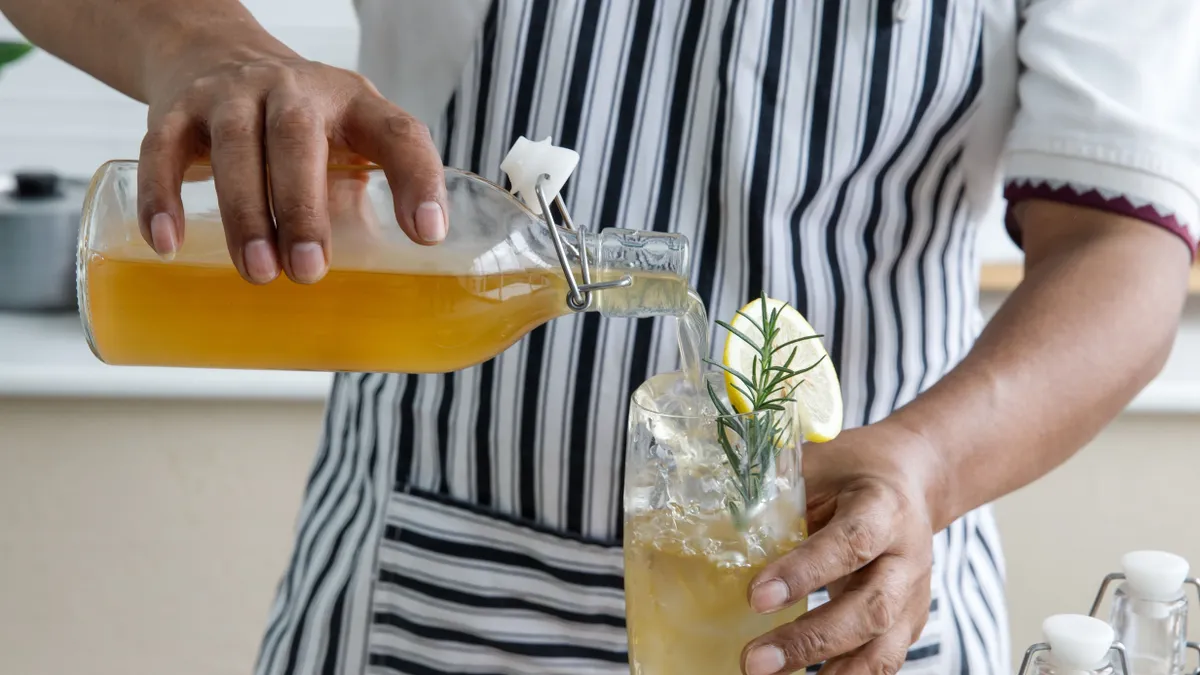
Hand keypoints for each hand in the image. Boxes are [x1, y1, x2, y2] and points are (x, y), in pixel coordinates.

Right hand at [138, 42, 446, 283]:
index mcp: (352, 103)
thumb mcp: (346, 142)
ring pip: (236, 144)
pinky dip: (164, 197)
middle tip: (309, 271)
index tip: (426, 235)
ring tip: (258, 272)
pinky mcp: (177, 108)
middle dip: (304, 209)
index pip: (398, 133)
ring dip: (246, 212)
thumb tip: (378, 292)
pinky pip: (162, 149)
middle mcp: (294, 88)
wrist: (218, 54)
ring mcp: (231, 93)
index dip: (418, 180)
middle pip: (297, 138)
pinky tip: (167, 243)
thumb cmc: (300, 123)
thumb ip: (361, 201)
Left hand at [741, 422, 941, 674]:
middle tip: (754, 661)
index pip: (850, 543)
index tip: (756, 597)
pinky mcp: (910, 622)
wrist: (912, 480)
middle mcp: (907, 557)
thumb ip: (777, 492)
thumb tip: (714, 518)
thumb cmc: (853, 472)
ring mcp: (913, 595)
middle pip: (869, 609)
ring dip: (831, 673)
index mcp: (884, 508)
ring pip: (883, 646)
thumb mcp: (819, 465)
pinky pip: (883, 660)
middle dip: (810, 640)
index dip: (805, 572)